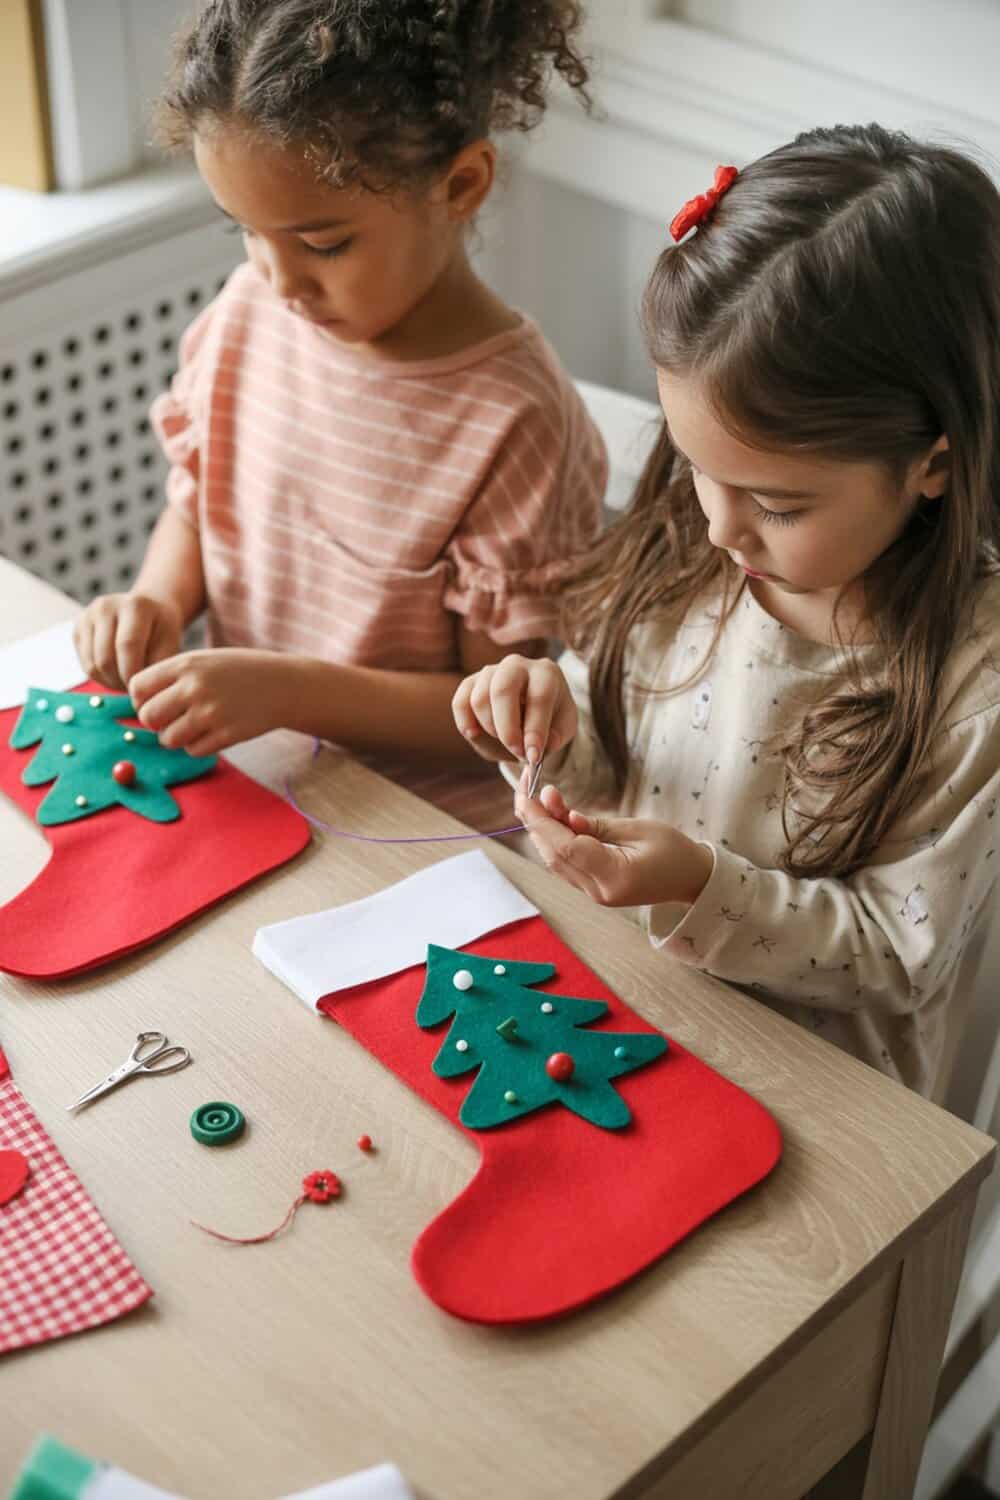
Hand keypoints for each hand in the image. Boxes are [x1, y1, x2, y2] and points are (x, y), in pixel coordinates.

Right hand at [74, 593, 182, 691]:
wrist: (147, 609)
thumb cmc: (161, 630)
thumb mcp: (170, 644)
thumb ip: (158, 667)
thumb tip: (142, 697)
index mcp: (134, 606)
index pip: (127, 645)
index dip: (133, 674)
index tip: (142, 689)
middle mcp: (106, 607)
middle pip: (105, 659)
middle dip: (121, 682)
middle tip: (135, 688)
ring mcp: (88, 616)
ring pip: (92, 666)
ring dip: (110, 682)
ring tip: (127, 681)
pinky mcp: (78, 628)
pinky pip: (85, 665)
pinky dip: (101, 677)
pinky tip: (116, 673)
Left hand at [129, 649, 296, 756]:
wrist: (284, 684)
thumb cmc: (238, 672)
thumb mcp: (204, 660)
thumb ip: (171, 677)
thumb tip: (137, 704)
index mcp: (186, 664)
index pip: (137, 687)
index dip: (141, 698)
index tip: (155, 701)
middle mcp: (195, 687)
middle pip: (148, 716)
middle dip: (155, 722)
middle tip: (170, 718)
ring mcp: (211, 713)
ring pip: (168, 739)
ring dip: (175, 737)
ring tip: (191, 727)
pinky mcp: (226, 734)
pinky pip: (193, 750)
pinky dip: (196, 746)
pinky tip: (211, 732)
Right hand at [451, 655, 576, 765]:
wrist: (530, 709)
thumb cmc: (550, 717)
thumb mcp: (562, 729)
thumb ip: (555, 737)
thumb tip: (537, 749)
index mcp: (546, 673)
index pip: (539, 697)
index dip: (535, 729)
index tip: (533, 756)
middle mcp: (517, 665)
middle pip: (503, 690)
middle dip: (507, 729)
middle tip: (516, 752)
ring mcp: (490, 671)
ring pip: (480, 699)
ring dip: (490, 729)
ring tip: (505, 741)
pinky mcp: (470, 682)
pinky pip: (460, 703)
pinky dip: (466, 724)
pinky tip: (478, 735)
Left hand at [515, 773, 712, 907]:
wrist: (693, 880)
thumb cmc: (675, 851)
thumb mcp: (640, 829)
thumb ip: (598, 826)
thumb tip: (565, 815)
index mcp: (614, 876)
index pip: (566, 848)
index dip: (542, 820)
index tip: (529, 793)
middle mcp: (598, 891)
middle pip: (553, 855)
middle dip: (536, 820)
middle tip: (529, 787)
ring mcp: (594, 894)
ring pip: (554, 861)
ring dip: (542, 829)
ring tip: (539, 797)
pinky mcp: (593, 888)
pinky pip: (565, 864)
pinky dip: (553, 839)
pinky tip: (552, 817)